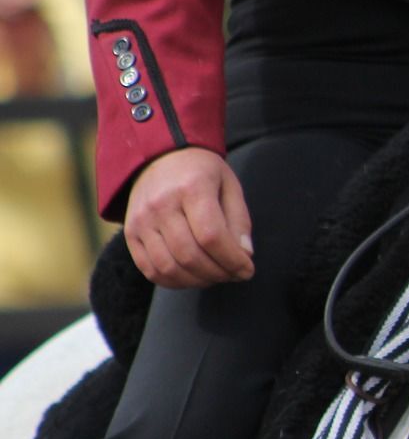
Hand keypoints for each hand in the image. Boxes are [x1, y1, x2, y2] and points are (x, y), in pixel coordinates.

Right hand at [125, 147, 254, 287]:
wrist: (160, 156)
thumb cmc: (202, 173)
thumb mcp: (229, 186)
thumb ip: (239, 221)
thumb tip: (245, 255)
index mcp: (191, 187)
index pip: (211, 236)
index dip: (232, 260)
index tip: (247, 270)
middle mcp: (161, 204)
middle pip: (190, 255)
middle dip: (219, 273)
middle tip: (234, 275)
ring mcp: (141, 220)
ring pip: (169, 267)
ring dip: (198, 281)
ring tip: (216, 276)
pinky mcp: (130, 234)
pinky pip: (150, 269)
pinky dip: (174, 281)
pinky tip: (193, 277)